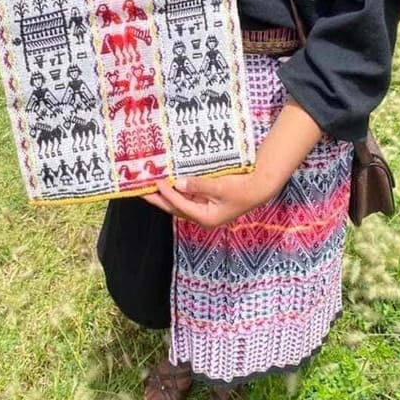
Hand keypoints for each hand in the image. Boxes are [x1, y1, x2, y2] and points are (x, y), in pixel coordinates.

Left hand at [143, 171, 272, 229]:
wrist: (258, 188)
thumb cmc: (242, 189)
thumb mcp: (219, 187)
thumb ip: (198, 185)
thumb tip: (178, 183)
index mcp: (206, 218)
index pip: (180, 205)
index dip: (167, 193)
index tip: (156, 182)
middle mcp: (202, 217)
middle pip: (174, 208)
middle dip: (158, 199)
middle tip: (141, 190)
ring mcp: (203, 210)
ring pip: (179, 203)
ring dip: (165, 195)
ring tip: (150, 186)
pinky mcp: (205, 203)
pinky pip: (186, 197)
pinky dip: (176, 191)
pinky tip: (167, 183)